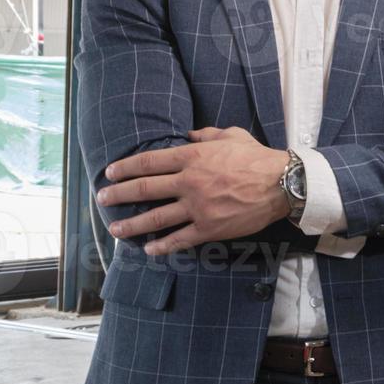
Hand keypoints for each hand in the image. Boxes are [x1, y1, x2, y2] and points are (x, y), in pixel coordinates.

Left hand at [99, 127, 290, 255]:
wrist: (282, 184)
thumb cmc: (257, 157)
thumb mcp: (231, 135)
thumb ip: (206, 134)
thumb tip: (188, 134)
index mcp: (193, 157)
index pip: (149, 162)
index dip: (125, 168)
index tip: (110, 173)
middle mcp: (189, 182)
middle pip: (145, 189)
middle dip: (119, 195)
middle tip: (102, 199)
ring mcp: (198, 207)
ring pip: (156, 217)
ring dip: (131, 224)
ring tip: (115, 229)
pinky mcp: (209, 228)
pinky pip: (180, 239)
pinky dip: (162, 245)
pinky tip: (149, 249)